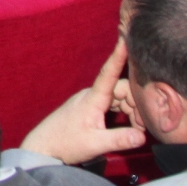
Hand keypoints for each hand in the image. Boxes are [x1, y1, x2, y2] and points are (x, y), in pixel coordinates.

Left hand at [20, 40, 146, 164]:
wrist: (44, 146)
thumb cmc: (66, 143)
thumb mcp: (95, 144)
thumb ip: (119, 139)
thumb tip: (141, 136)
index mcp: (93, 98)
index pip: (108, 72)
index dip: (118, 56)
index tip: (125, 39)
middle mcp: (92, 95)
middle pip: (122, 89)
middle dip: (136, 103)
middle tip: (141, 126)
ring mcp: (91, 101)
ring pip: (119, 97)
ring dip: (131, 110)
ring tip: (136, 129)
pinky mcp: (91, 108)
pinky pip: (113, 104)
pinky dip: (124, 112)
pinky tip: (128, 126)